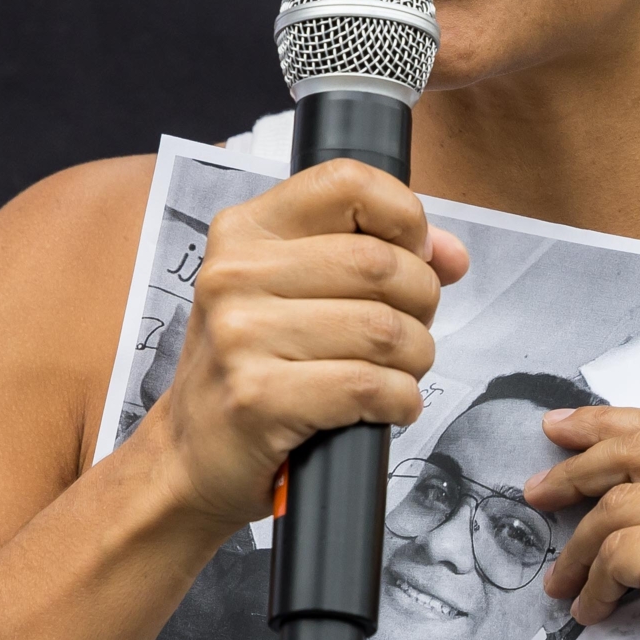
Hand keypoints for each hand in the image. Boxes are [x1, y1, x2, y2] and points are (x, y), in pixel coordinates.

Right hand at [138, 160, 467, 528]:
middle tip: (408, 332)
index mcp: (245, 232)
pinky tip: (386, 406)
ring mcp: (241, 336)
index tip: (416, 255)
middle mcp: (234, 274)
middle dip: (421, 303)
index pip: (346, 183)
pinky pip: (370, 386)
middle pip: (381, 263)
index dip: (405, 217)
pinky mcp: (258, 398)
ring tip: (395, 373)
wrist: (189, 455)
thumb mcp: (293, 292)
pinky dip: (400, 400)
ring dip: (415, 359)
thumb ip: (372, 255)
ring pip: (384, 329)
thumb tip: (450, 254)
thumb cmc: (253, 369)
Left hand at [526, 409, 639, 639]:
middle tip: (537, 490)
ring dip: (579, 547)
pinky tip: (594, 608)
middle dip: (575, 467)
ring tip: (567, 578)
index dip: (608, 423)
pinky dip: (594, 584)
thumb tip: (606, 457)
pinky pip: (614, 554)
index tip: (564, 431)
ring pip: (617, 505)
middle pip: (639, 446)